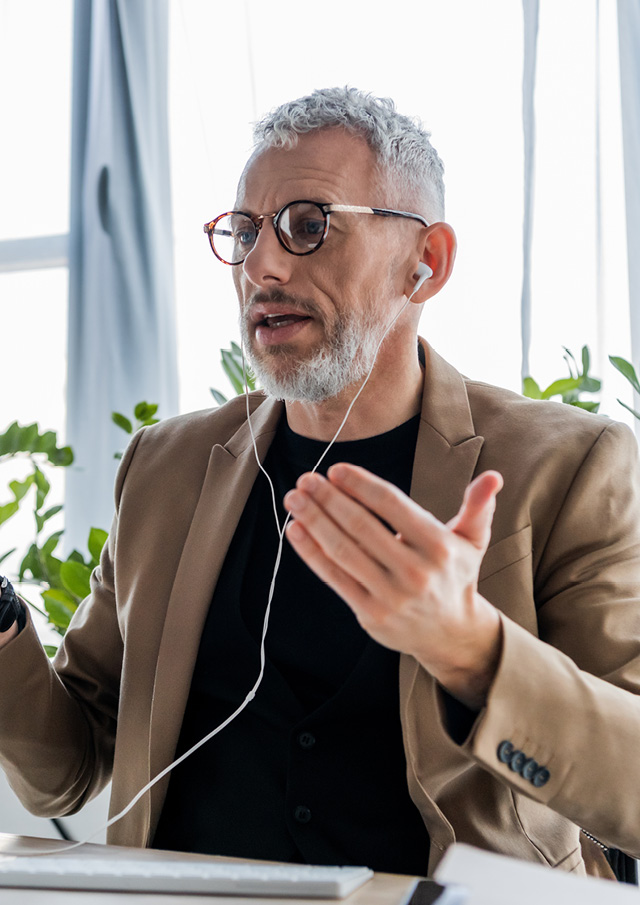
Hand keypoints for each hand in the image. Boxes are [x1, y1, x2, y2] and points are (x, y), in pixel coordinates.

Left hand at [284, 465, 503, 708]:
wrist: (451, 633)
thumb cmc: (455, 575)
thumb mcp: (472, 541)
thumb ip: (477, 507)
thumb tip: (493, 478)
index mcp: (438, 546)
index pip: (392, 505)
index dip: (360, 484)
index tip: (335, 469)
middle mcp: (414, 571)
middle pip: (361, 526)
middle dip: (329, 499)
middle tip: (305, 478)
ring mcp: (390, 595)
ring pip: (343, 551)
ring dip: (313, 521)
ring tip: (294, 499)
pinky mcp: (369, 613)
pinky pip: (334, 578)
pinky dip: (311, 553)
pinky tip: (296, 531)